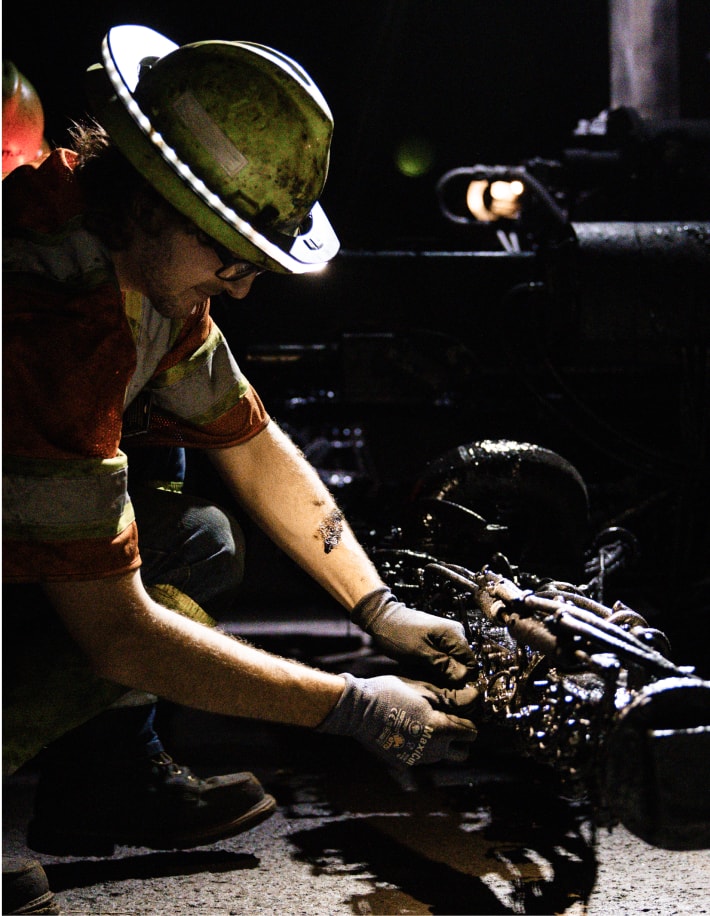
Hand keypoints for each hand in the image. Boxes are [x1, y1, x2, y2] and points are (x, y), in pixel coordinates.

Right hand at [316, 673, 478, 766]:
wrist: (357, 711)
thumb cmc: (390, 693)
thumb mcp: (421, 689)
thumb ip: (448, 697)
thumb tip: (471, 698)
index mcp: (441, 730)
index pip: (471, 733)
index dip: (468, 720)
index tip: (460, 712)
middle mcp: (433, 750)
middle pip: (461, 753)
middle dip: (459, 739)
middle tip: (448, 721)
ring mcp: (418, 759)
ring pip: (441, 756)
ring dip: (441, 744)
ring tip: (426, 724)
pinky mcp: (404, 763)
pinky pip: (422, 757)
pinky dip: (422, 747)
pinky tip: (410, 731)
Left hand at [351, 587, 476, 681]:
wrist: (383, 619)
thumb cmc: (398, 634)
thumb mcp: (420, 653)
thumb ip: (443, 665)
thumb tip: (464, 678)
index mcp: (454, 634)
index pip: (471, 663)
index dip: (461, 677)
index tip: (445, 684)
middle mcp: (456, 634)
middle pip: (463, 664)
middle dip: (449, 674)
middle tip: (429, 675)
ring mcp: (448, 637)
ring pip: (453, 663)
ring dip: (441, 671)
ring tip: (424, 669)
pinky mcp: (440, 641)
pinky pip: (445, 659)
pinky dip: (435, 665)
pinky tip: (423, 665)